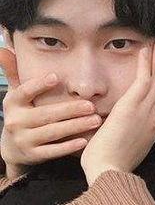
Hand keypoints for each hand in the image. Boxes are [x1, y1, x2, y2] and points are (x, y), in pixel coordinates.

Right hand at [0, 48, 100, 178]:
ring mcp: (24, 140)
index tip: (56, 77)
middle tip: (91, 105)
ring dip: (75, 126)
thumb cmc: (23, 114)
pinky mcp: (34, 155)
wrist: (14, 148)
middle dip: (70, 110)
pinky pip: (52, 151)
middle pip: (46, 114)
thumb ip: (14, 73)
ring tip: (96, 120)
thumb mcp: (17, 95)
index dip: (38, 85)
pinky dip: (68, 146)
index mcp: (12, 103)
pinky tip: (85, 140)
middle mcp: (15, 122)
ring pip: (52, 132)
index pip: (24, 92)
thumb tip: (4, 49)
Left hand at [81, 40, 154, 184]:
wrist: (109, 173)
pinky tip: (146, 50)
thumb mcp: (129, 149)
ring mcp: (146, 111)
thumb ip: (133, 135)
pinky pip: (145, 79)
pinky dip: (147, 63)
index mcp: (154, 128)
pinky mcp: (133, 106)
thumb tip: (127, 128)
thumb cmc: (112, 166)